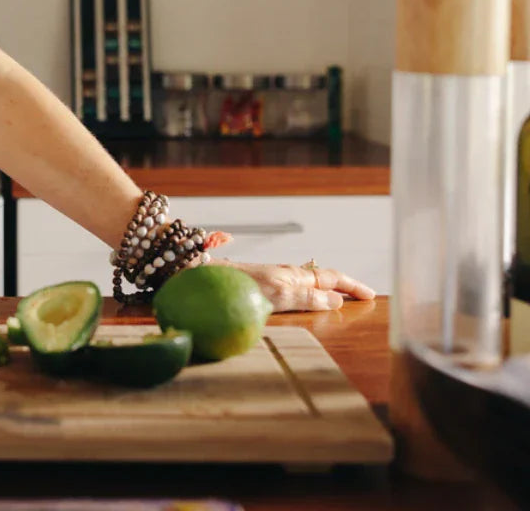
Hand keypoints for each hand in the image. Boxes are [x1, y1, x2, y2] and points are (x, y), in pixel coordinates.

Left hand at [207, 257, 375, 312]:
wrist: (208, 279)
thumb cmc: (242, 288)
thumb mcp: (281, 295)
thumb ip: (308, 298)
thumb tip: (337, 301)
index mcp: (295, 275)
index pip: (332, 278)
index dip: (352, 286)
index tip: (372, 295)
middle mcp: (286, 275)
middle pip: (321, 280)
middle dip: (342, 287)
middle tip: (361, 298)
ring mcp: (273, 281)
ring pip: (307, 285)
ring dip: (325, 292)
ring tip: (339, 302)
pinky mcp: (261, 289)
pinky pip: (293, 292)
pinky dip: (307, 298)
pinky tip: (302, 305)